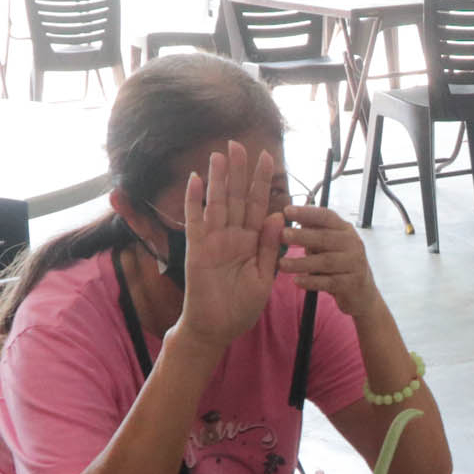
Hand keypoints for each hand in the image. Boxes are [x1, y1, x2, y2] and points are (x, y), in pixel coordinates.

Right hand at [175, 141, 285, 351]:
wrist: (217, 329)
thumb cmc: (240, 307)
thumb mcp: (264, 277)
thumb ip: (268, 247)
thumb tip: (278, 215)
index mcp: (251, 241)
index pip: (258, 205)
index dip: (261, 182)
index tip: (268, 157)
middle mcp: (232, 236)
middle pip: (236, 197)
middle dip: (239, 171)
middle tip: (239, 143)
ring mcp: (213, 240)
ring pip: (217, 203)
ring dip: (218, 178)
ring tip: (220, 154)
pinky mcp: (197, 249)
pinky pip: (195, 221)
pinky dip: (195, 200)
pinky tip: (196, 179)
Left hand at [279, 204, 378, 317]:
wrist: (362, 292)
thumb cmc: (338, 264)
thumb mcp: (328, 245)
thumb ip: (313, 232)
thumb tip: (289, 217)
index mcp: (345, 230)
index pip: (326, 216)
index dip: (306, 213)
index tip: (286, 211)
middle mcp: (352, 244)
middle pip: (325, 238)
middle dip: (302, 236)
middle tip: (282, 235)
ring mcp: (354, 264)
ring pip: (325, 261)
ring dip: (301, 263)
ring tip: (281, 264)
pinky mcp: (351, 284)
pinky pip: (328, 282)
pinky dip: (311, 282)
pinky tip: (296, 281)